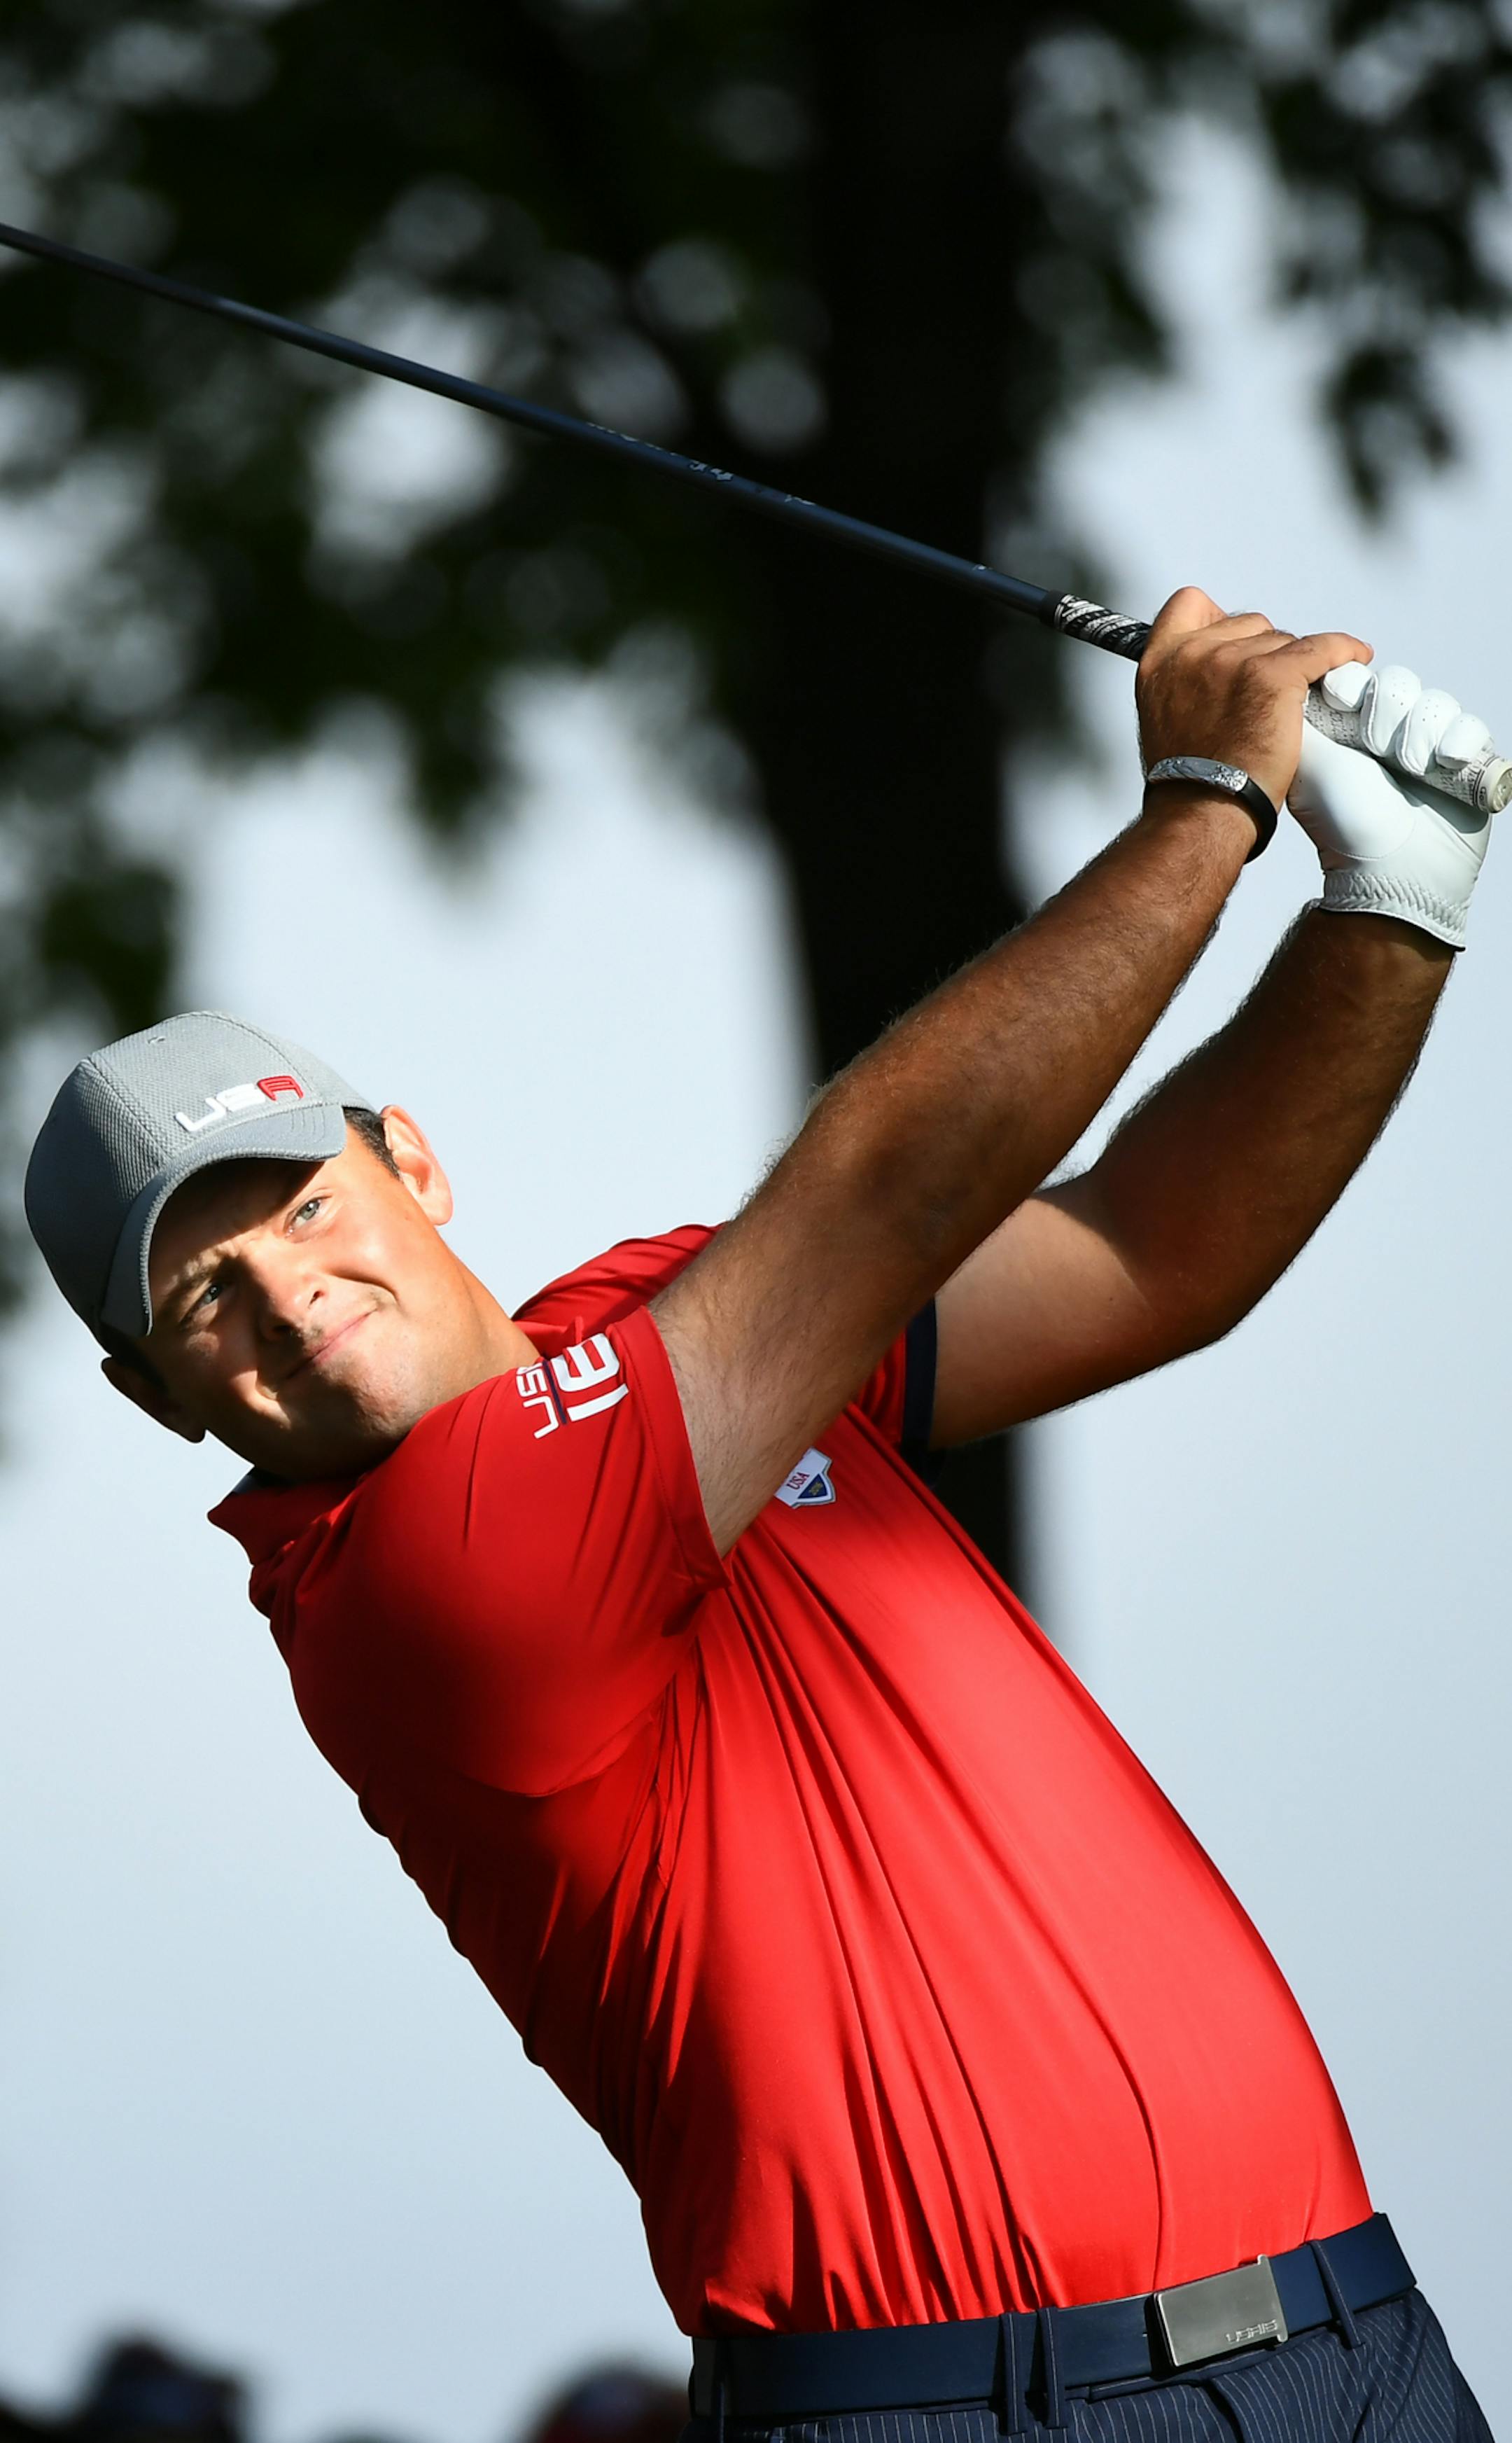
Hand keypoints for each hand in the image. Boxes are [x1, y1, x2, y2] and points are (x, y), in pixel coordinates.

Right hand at [1137, 588, 1370, 812]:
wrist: (1201, 812)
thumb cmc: (1188, 783)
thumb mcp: (1165, 718)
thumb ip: (1185, 684)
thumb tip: (1217, 674)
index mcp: (1159, 662)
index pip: (1190, 603)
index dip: (1220, 619)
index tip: (1236, 641)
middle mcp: (1192, 653)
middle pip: (1248, 623)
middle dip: (1264, 651)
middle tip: (1268, 693)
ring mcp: (1232, 661)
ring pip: (1283, 640)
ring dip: (1294, 666)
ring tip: (1294, 704)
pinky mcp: (1273, 675)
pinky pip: (1322, 648)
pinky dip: (1343, 652)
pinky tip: (1356, 658)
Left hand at [1289, 664, 1494, 949]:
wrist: (1389, 869)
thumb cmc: (1344, 823)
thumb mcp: (1307, 763)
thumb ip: (1300, 718)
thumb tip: (1290, 680)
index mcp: (1351, 730)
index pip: (1361, 680)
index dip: (1356, 686)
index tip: (1343, 699)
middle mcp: (1390, 735)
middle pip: (1399, 686)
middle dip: (1387, 713)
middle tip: (1375, 747)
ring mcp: (1429, 747)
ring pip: (1435, 703)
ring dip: (1420, 732)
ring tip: (1410, 766)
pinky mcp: (1464, 762)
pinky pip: (1470, 727)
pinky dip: (1458, 740)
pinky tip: (1445, 761)